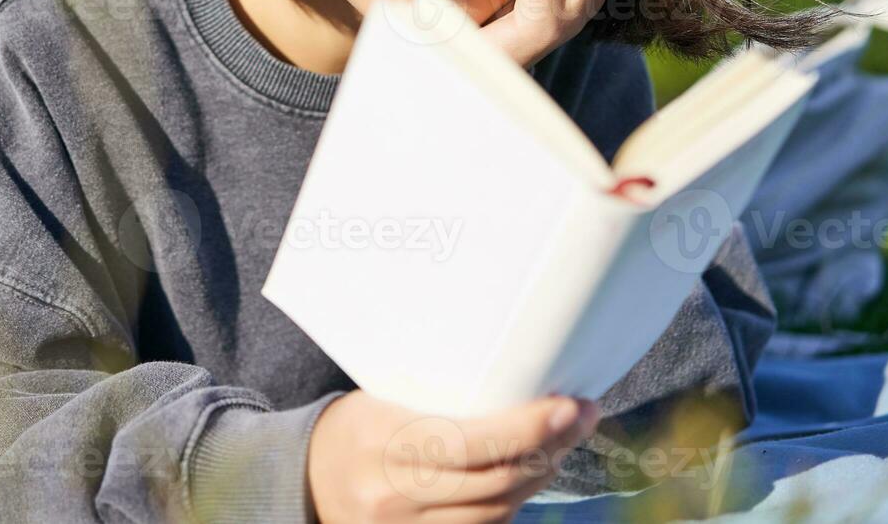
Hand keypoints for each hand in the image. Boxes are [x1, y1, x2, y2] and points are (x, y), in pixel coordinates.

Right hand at [307, 389, 600, 523]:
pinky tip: (529, 474)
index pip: (469, 443)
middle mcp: (393, 493)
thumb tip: (513, 377)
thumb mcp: (382, 398)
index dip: (527, 429)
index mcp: (382, 440)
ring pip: (495, 512)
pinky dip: (512, 504)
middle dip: (548, 448)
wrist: (307, 477)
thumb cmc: (355, 425)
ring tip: (562, 441)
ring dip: (538, 476)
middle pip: (493, 481)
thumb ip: (438, 399)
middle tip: (581, 415)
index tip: (568, 405)